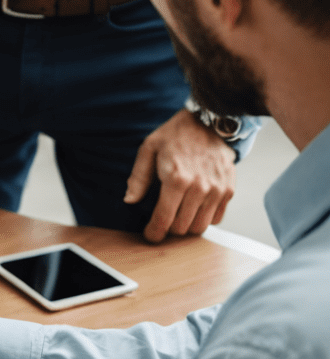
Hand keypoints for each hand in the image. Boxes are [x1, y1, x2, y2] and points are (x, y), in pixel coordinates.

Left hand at [125, 108, 235, 241]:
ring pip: (200, 226)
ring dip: (187, 225)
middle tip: (162, 220)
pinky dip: (205, 218)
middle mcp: (199, 187)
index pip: (163, 219)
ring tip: (178, 214)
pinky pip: (217, 218)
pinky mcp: (229, 190)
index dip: (154, 232)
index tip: (150, 236)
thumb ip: (138, 177)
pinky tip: (195, 207)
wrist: (208, 122)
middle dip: (169, 228)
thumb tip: (130, 200)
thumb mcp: (148, 149)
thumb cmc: (175, 136)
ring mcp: (217, 190)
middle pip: (182, 227)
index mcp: (176, 179)